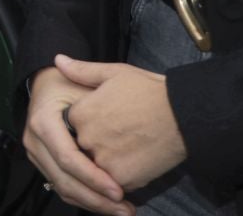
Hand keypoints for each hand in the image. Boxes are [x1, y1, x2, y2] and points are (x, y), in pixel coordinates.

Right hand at [25, 66, 134, 215]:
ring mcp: (36, 155)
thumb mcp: (80, 81)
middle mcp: (34, 142)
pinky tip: (107, 203)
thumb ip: (85, 79)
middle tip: (125, 209)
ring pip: (62, 188)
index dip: (93, 178)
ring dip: (92, 203)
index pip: (68, 158)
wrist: (47, 87)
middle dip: (96, 199)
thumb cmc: (68, 84)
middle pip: (64, 180)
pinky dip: (85, 198)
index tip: (119, 191)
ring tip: (121, 210)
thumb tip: (69, 64)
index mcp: (43, 122)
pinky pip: (62, 186)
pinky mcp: (43, 163)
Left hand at [58, 53, 187, 192]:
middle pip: (83, 148)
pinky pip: (114, 183)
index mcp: (80, 114)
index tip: (106, 118)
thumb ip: (82, 71)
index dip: (88, 123)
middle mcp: (87, 139)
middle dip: (96, 144)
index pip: (72, 125)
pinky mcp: (123, 179)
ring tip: (129, 146)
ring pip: (97, 168)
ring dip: (108, 163)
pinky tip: (136, 160)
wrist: (184, 114)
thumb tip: (58, 60)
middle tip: (121, 133)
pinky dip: (122, 176)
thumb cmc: (149, 91)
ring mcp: (104, 162)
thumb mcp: (114, 73)